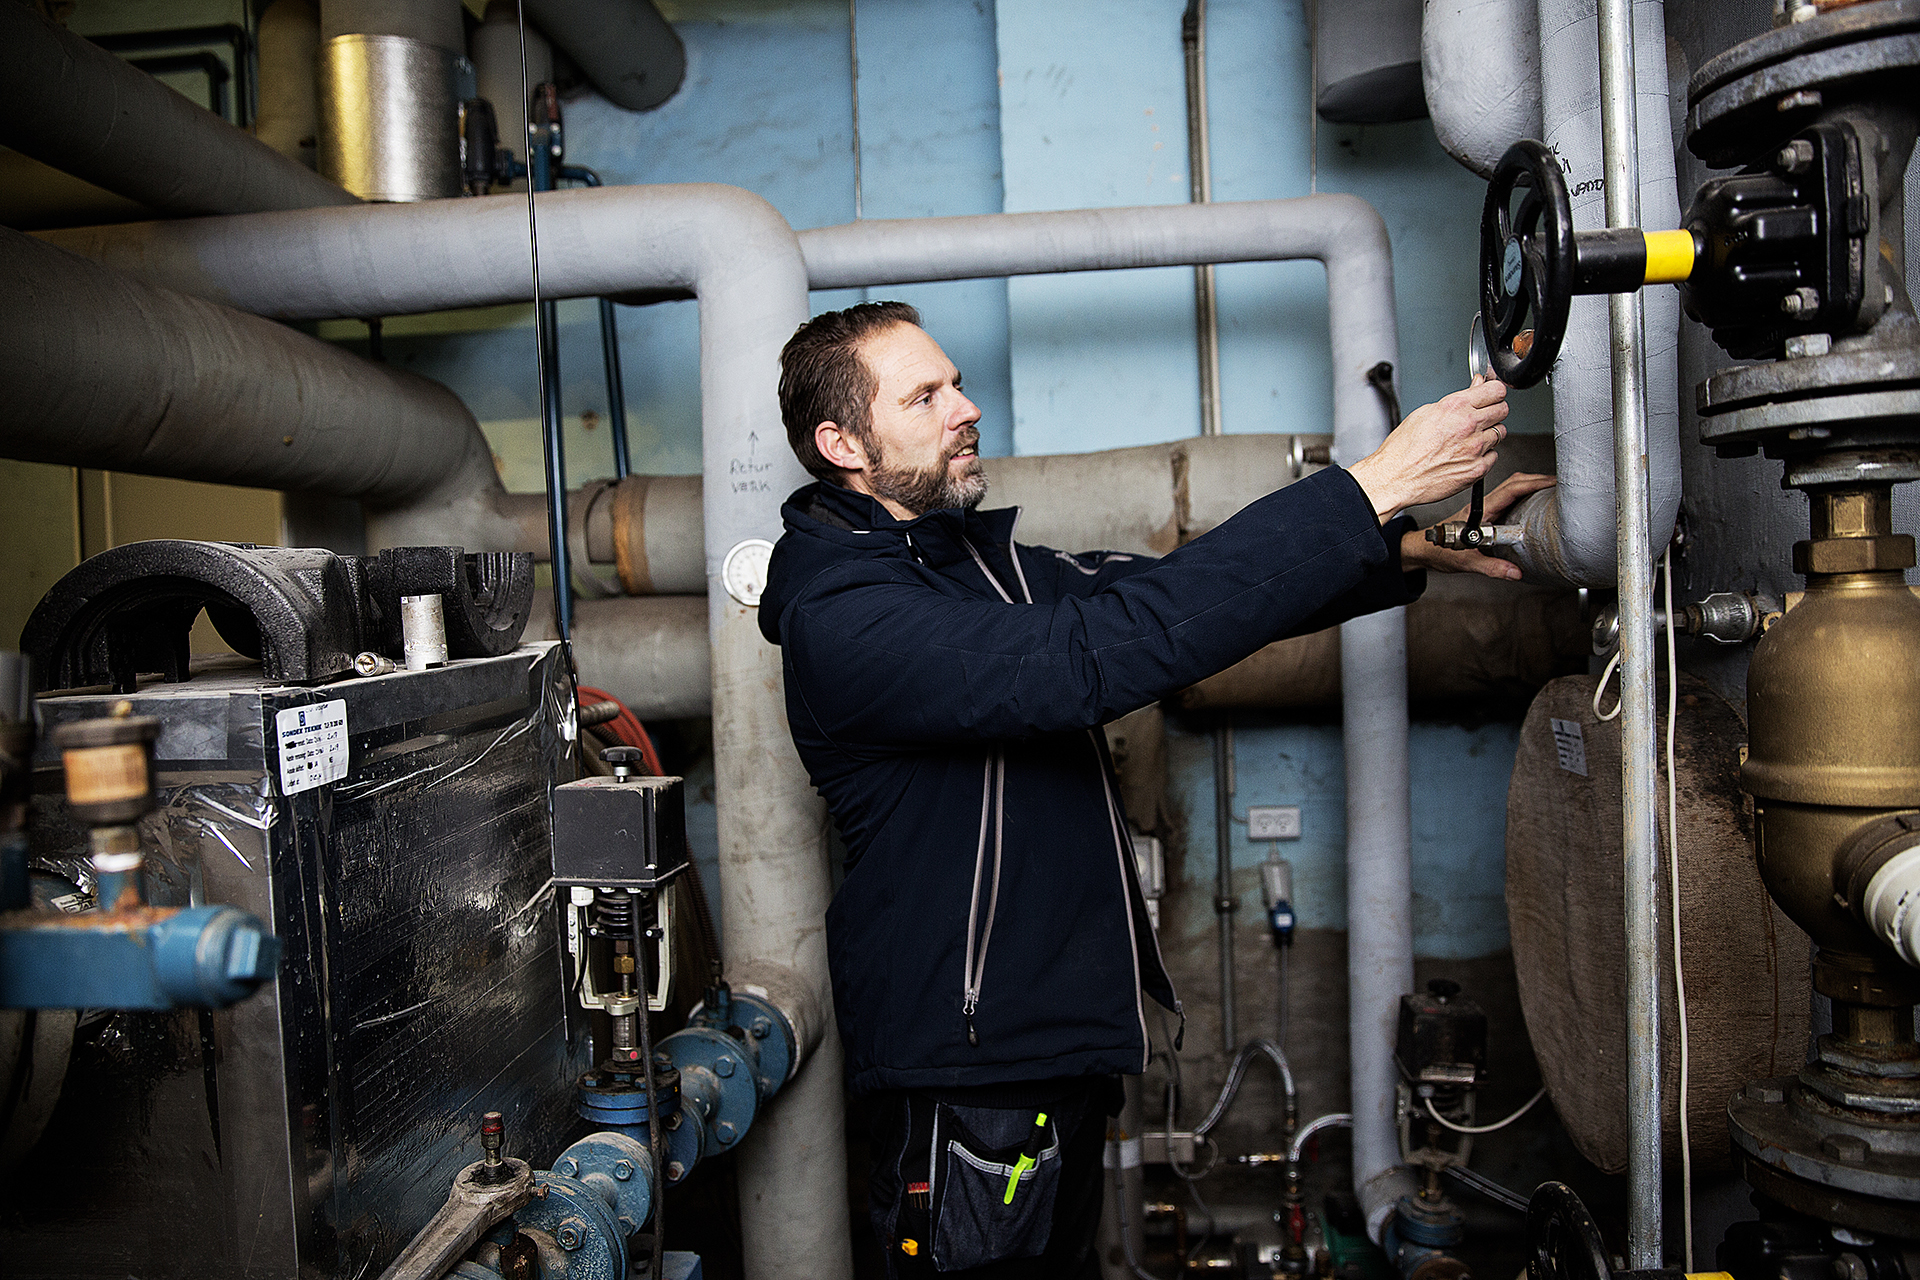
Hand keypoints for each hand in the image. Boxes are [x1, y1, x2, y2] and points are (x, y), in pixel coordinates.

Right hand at [1347, 377, 1510, 518]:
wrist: (1395, 478)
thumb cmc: (1403, 449)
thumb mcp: (1425, 413)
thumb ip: (1456, 400)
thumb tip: (1474, 389)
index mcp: (1456, 407)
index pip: (1496, 389)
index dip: (1494, 391)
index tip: (1492, 395)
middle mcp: (1469, 425)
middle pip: (1503, 409)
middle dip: (1495, 410)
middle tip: (1483, 416)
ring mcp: (1475, 448)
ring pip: (1500, 433)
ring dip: (1489, 434)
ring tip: (1469, 439)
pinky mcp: (1477, 469)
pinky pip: (1493, 456)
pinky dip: (1484, 455)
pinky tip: (1466, 456)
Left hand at [1401, 472, 1557, 579]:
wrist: (1422, 550)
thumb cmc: (1438, 551)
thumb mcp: (1465, 561)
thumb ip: (1490, 567)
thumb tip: (1515, 573)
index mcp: (1480, 511)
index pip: (1511, 490)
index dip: (1533, 484)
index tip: (1552, 484)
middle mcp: (1484, 506)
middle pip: (1514, 483)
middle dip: (1538, 480)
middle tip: (1559, 484)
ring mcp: (1485, 509)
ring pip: (1511, 489)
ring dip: (1531, 486)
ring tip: (1551, 490)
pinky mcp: (1486, 515)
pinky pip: (1508, 499)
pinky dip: (1524, 495)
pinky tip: (1534, 502)